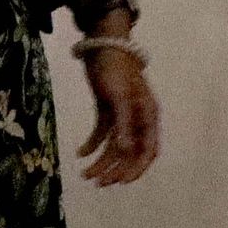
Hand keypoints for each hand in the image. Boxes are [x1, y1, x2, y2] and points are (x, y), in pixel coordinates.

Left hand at [75, 46, 160, 185]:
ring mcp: (123, 115)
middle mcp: (138, 118)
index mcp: (147, 115)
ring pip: (115, 146)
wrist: (103, 44)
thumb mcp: (119, 97)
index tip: (121, 182)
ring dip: (102, 161)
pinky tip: (80, 153)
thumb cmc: (116, 68)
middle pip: (130, 152)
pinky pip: (102, 134)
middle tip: (97, 183)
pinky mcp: (109, 110)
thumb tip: (124, 152)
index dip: (137, 169)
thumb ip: (123, 125)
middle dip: (115, 169)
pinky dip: (92, 145)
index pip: (148, 150)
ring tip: (85, 174)